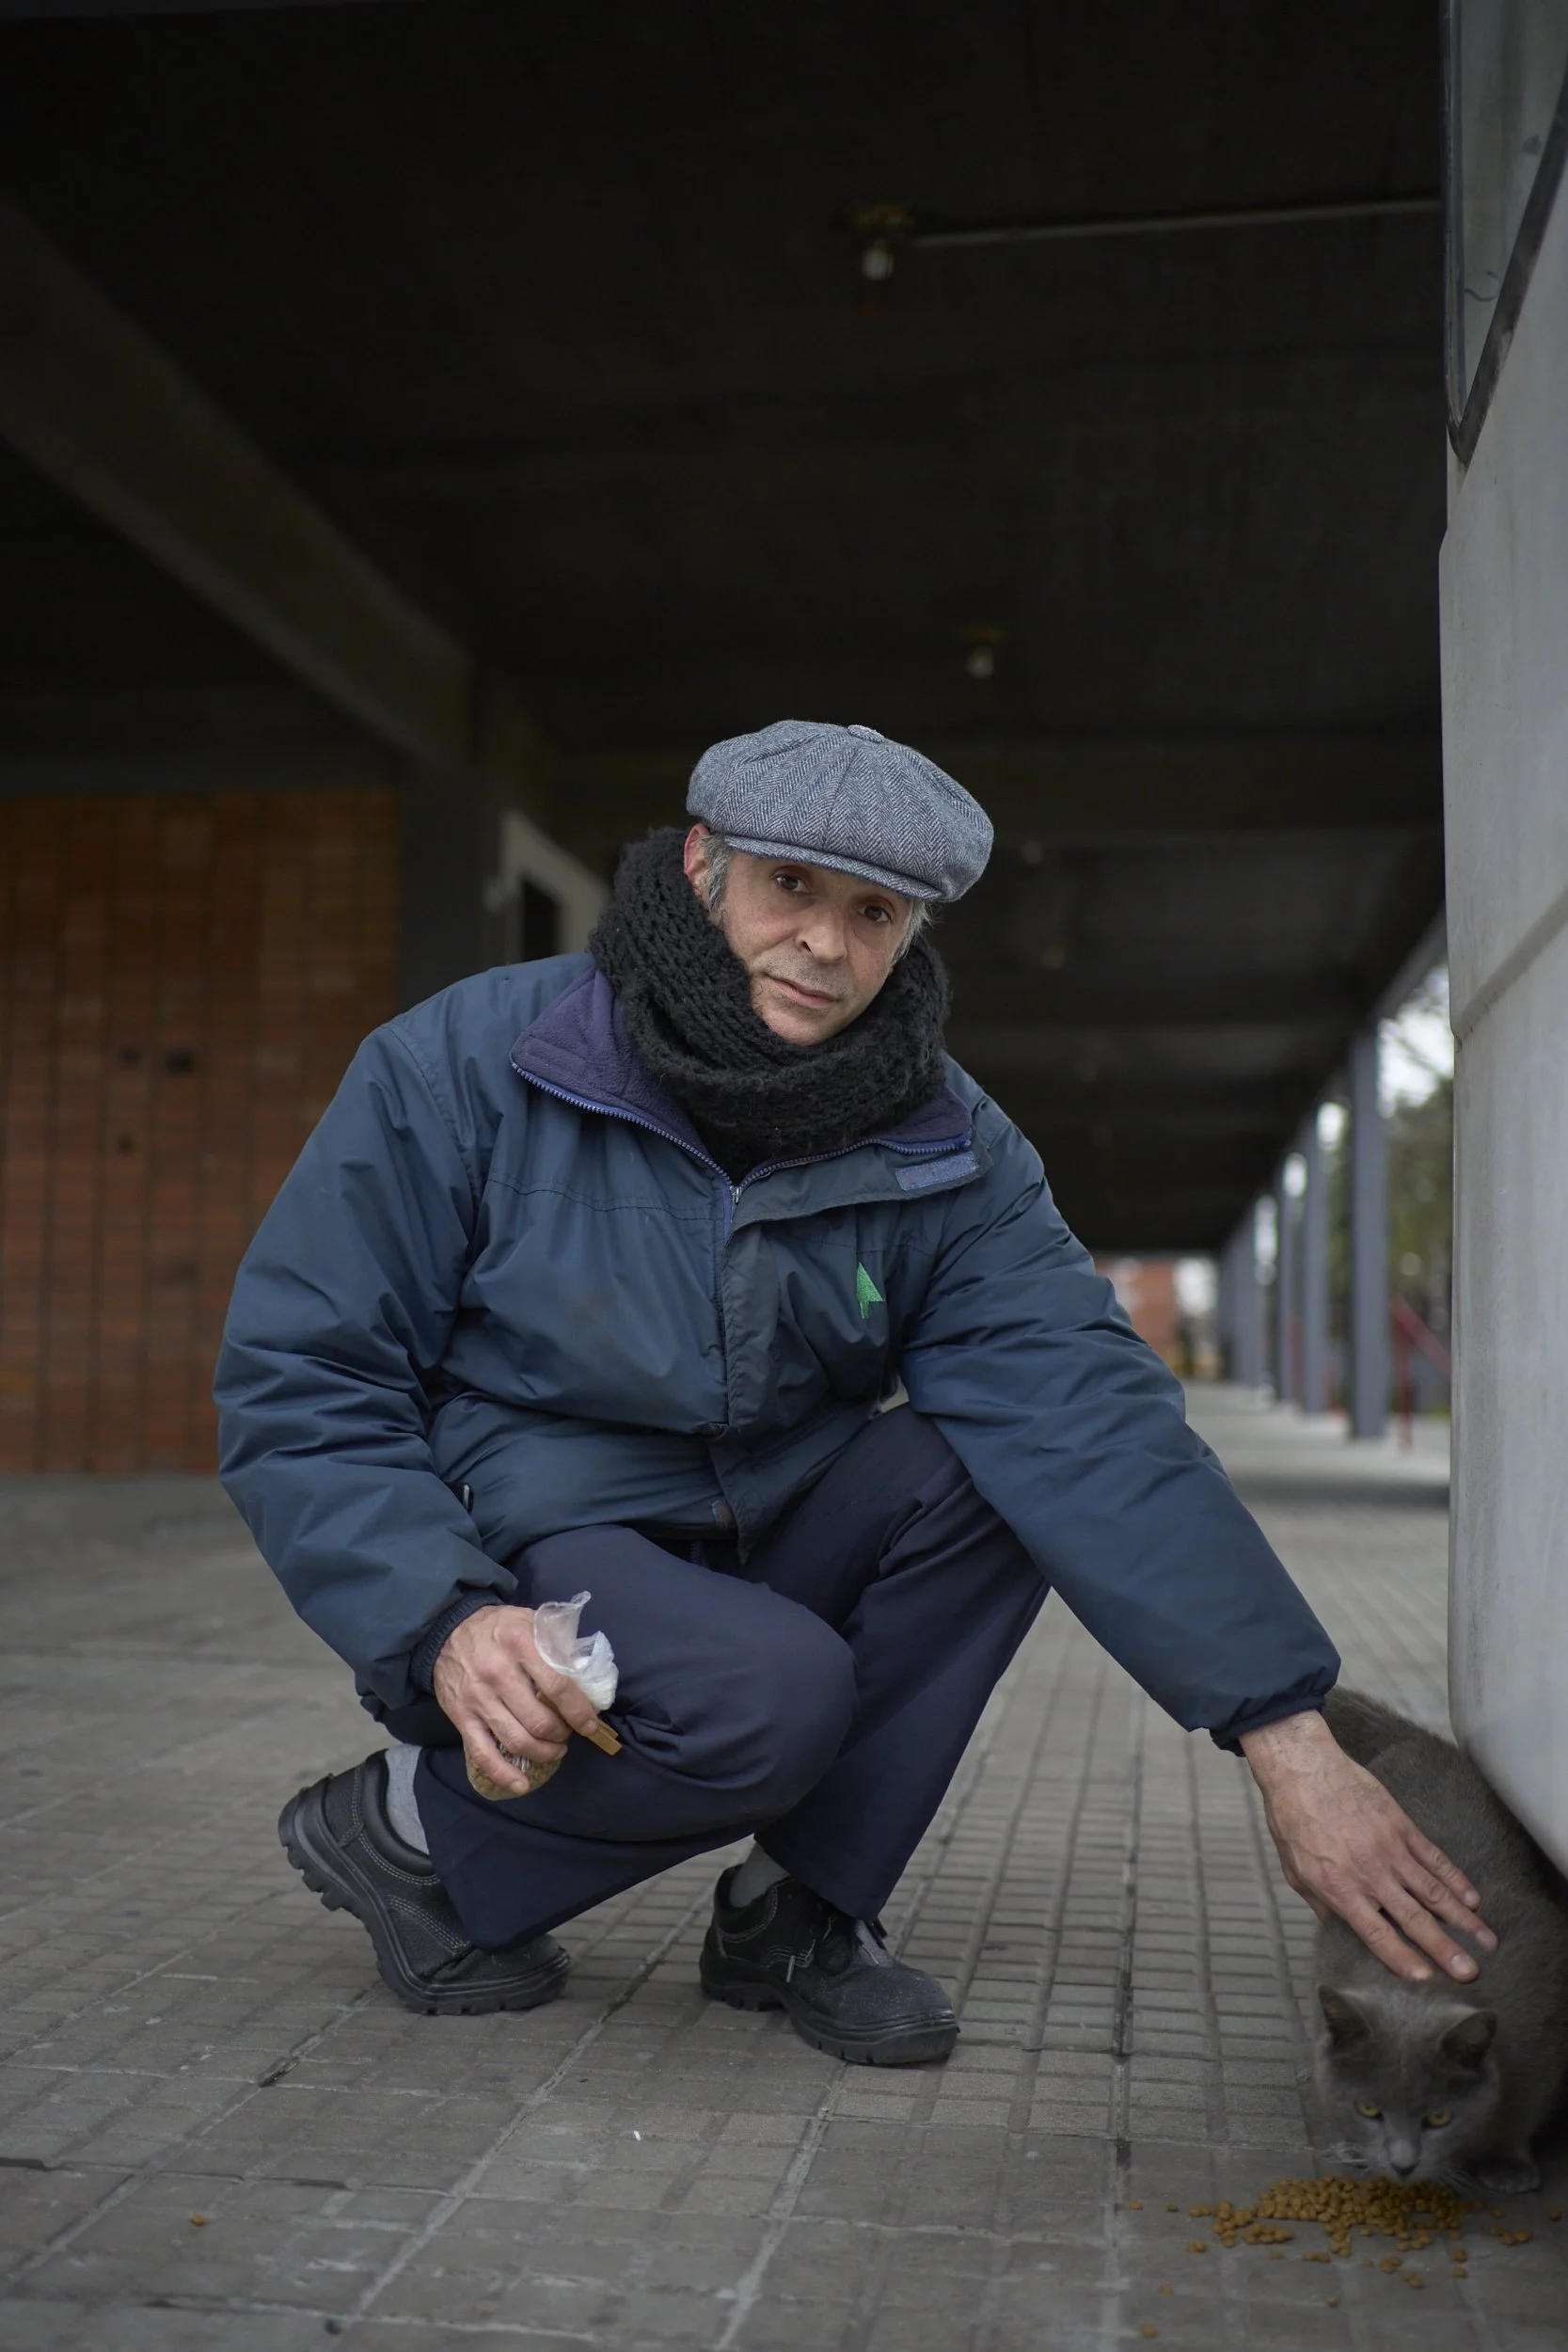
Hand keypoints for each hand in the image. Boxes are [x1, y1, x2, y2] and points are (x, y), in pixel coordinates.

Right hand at [432, 1605, 603, 1799]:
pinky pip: (482, 1753)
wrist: (446, 1630)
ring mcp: (477, 1698)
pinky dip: (504, 1774)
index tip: (589, 1723)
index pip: (557, 1686)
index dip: (578, 1711)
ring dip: (543, 1752)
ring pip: (516, 1740)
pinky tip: (522, 1784)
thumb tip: (587, 1672)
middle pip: (538, 1720)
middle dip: (561, 1734)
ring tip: (555, 1750)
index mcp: (519, 1644)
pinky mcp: (460, 1716)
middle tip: (567, 1733)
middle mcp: (497, 1673)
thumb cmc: (497, 1627)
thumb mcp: (530, 1620)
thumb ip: (557, 1642)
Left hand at [1240, 1709, 1497, 1982]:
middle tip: (1470, 1973)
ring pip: (1433, 1891)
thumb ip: (1320, 1903)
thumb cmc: (1292, 1819)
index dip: (1401, 1958)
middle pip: (1414, 1918)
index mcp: (1340, 1889)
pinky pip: (1433, 1858)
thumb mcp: (1293, 1871)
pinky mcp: (1401, 1826)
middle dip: (1445, 1949)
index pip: (1376, 1934)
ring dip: (1462, 1919)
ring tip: (1486, 1942)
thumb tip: (1339, 1929)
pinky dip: (1455, 1879)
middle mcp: (1369, 1874)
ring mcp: (1389, 1849)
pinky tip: (1472, 1898)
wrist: (1303, 1768)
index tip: (1426, 1980)